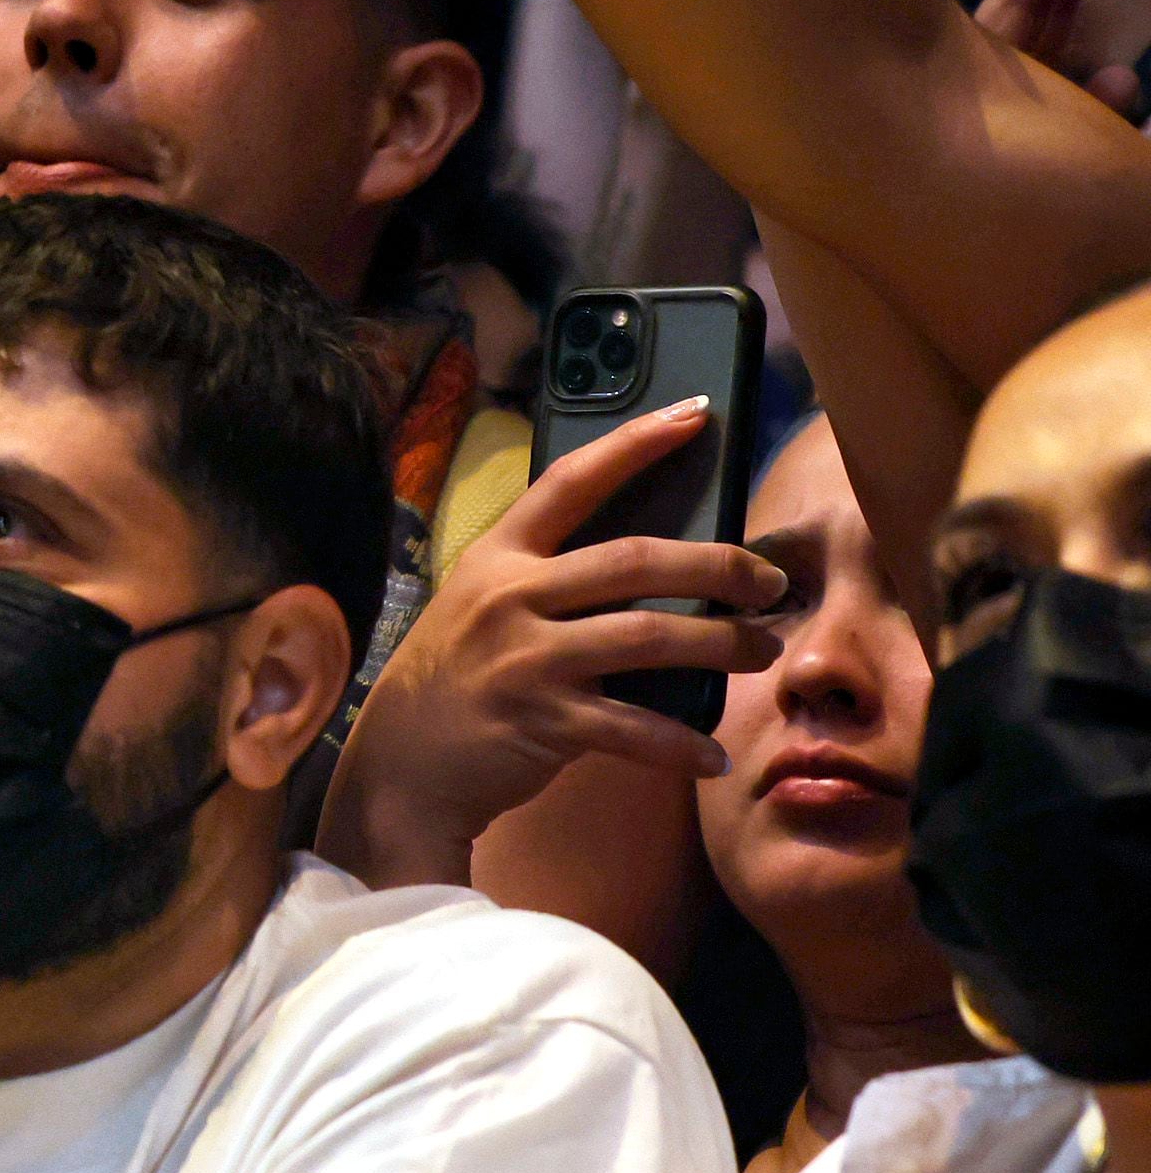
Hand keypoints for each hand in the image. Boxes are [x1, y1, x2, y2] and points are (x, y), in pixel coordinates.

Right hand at [321, 404, 785, 885]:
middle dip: (718, 566)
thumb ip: (549, 580)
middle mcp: (510, 596)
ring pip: (648, 637)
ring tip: (761, 649)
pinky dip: (682, 743)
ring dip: (722, 644)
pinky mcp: (542, 720)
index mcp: (498, 555)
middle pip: (634, 560)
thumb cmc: (457, 675)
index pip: (573, 481)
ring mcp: (525, 658)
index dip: (637, 443)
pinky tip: (712, 754)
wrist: (400, 761)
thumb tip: (654, 567)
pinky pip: (633, 727)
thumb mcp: (484, 605)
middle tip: (771, 580)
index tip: (697, 412)